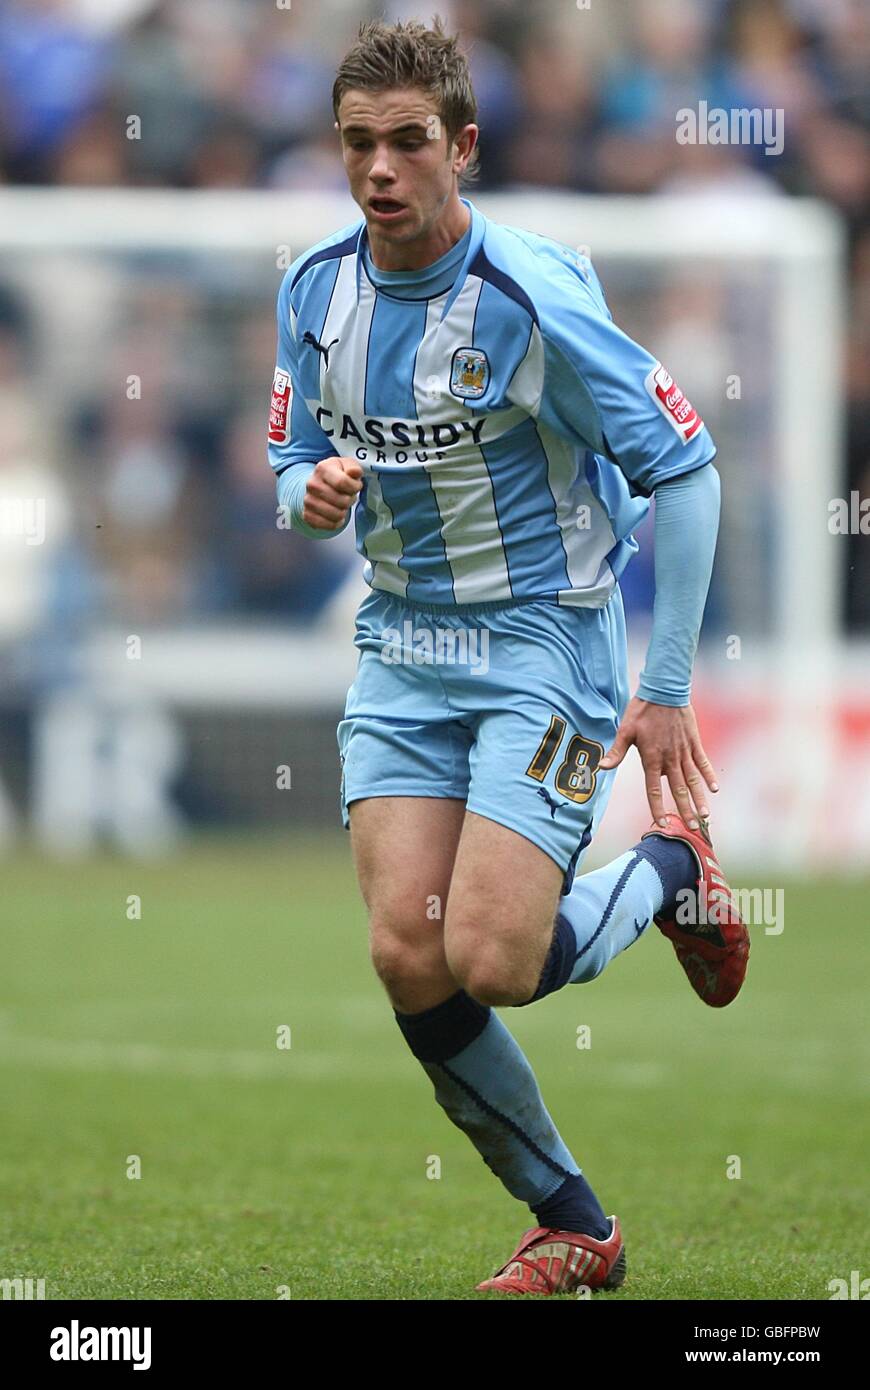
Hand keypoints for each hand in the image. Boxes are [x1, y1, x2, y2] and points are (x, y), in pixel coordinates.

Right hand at [302, 456, 363, 529]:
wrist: (318, 484)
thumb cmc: (336, 475)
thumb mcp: (347, 465)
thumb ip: (353, 468)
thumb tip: (354, 472)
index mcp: (322, 469)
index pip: (342, 482)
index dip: (355, 487)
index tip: (356, 486)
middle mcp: (312, 484)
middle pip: (342, 501)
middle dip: (350, 500)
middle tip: (347, 496)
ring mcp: (308, 500)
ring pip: (336, 515)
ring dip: (344, 511)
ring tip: (341, 504)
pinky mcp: (307, 515)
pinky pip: (329, 525)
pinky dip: (336, 522)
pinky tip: (336, 515)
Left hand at [599, 696, 718, 829]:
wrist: (664, 689)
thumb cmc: (642, 710)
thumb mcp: (625, 729)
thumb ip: (617, 751)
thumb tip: (602, 767)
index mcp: (652, 758)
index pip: (653, 789)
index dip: (657, 807)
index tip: (662, 824)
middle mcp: (670, 758)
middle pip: (677, 789)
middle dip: (684, 810)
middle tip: (692, 828)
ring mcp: (684, 751)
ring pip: (693, 779)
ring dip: (699, 798)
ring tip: (705, 816)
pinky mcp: (694, 742)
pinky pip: (702, 762)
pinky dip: (708, 775)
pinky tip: (715, 788)